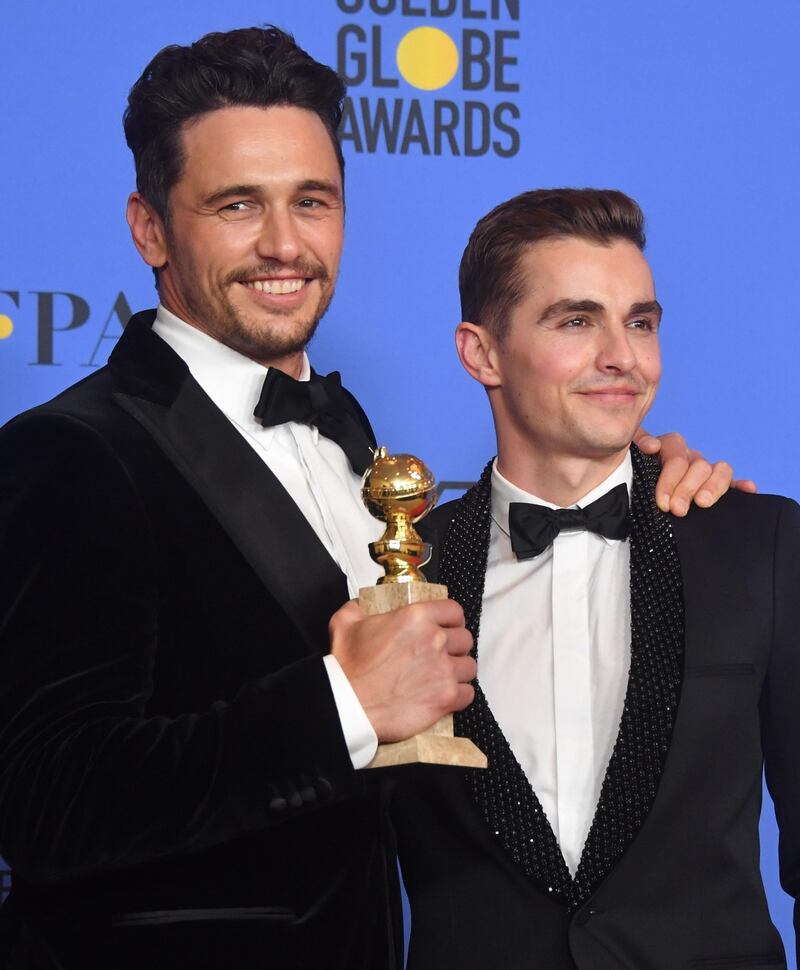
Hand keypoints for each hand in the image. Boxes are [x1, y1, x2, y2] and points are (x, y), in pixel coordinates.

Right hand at [329, 598, 475, 743]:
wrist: (348, 704)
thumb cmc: (348, 668)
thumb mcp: (345, 623)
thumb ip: (357, 608)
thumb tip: (361, 606)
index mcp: (416, 617)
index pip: (453, 611)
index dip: (451, 620)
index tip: (447, 627)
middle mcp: (434, 640)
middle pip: (465, 638)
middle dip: (456, 646)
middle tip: (442, 654)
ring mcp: (443, 669)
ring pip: (469, 666)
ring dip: (459, 671)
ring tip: (444, 676)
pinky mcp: (446, 697)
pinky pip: (468, 693)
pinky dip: (460, 695)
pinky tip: (445, 695)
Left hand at [635, 429, 756, 516]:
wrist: (622, 489)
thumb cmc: (625, 473)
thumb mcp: (625, 457)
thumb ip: (636, 445)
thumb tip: (652, 446)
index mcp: (668, 448)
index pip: (676, 456)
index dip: (670, 480)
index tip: (663, 503)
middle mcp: (688, 457)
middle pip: (698, 465)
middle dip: (687, 489)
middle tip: (678, 510)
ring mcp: (702, 471)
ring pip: (718, 469)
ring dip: (713, 487)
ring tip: (703, 503)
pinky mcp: (713, 486)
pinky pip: (731, 482)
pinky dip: (741, 485)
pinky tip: (748, 489)